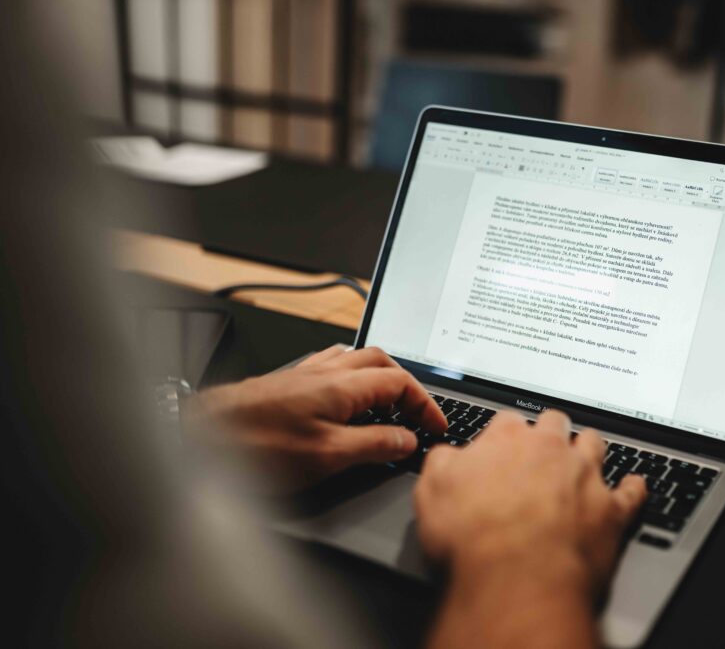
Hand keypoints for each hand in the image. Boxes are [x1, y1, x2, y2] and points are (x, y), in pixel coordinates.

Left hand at [183, 345, 446, 492]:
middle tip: (419, 414)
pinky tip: (345, 398)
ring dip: (381, 377)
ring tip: (390, 405)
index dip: (425, 404)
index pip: (400, 382)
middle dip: (408, 385)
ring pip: (356, 360)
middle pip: (382, 362)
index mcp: (342, 385)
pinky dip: (352, 379)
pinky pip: (331, 367)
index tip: (436, 427)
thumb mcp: (326, 456)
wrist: (196, 438)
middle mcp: (324, 370)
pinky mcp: (286, 383)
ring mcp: (304, 374)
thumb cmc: (253, 447)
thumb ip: (373, 445)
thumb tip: (407, 440)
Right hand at [415, 409, 645, 600]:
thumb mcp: (432, 491)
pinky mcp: (611, 511)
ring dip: (589, 449)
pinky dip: (632, 488)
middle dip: (550, 432)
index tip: (500, 447)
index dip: (503, 436)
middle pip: (556, 423)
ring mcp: (585, 477)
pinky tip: (633, 485)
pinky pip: (631, 492)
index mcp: (507, 439)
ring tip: (584, 453)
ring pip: (594, 445)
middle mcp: (551, 449)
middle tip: (542, 447)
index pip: (508, 421)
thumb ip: (442, 463)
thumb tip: (448, 455)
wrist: (517, 577)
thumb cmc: (473, 537)